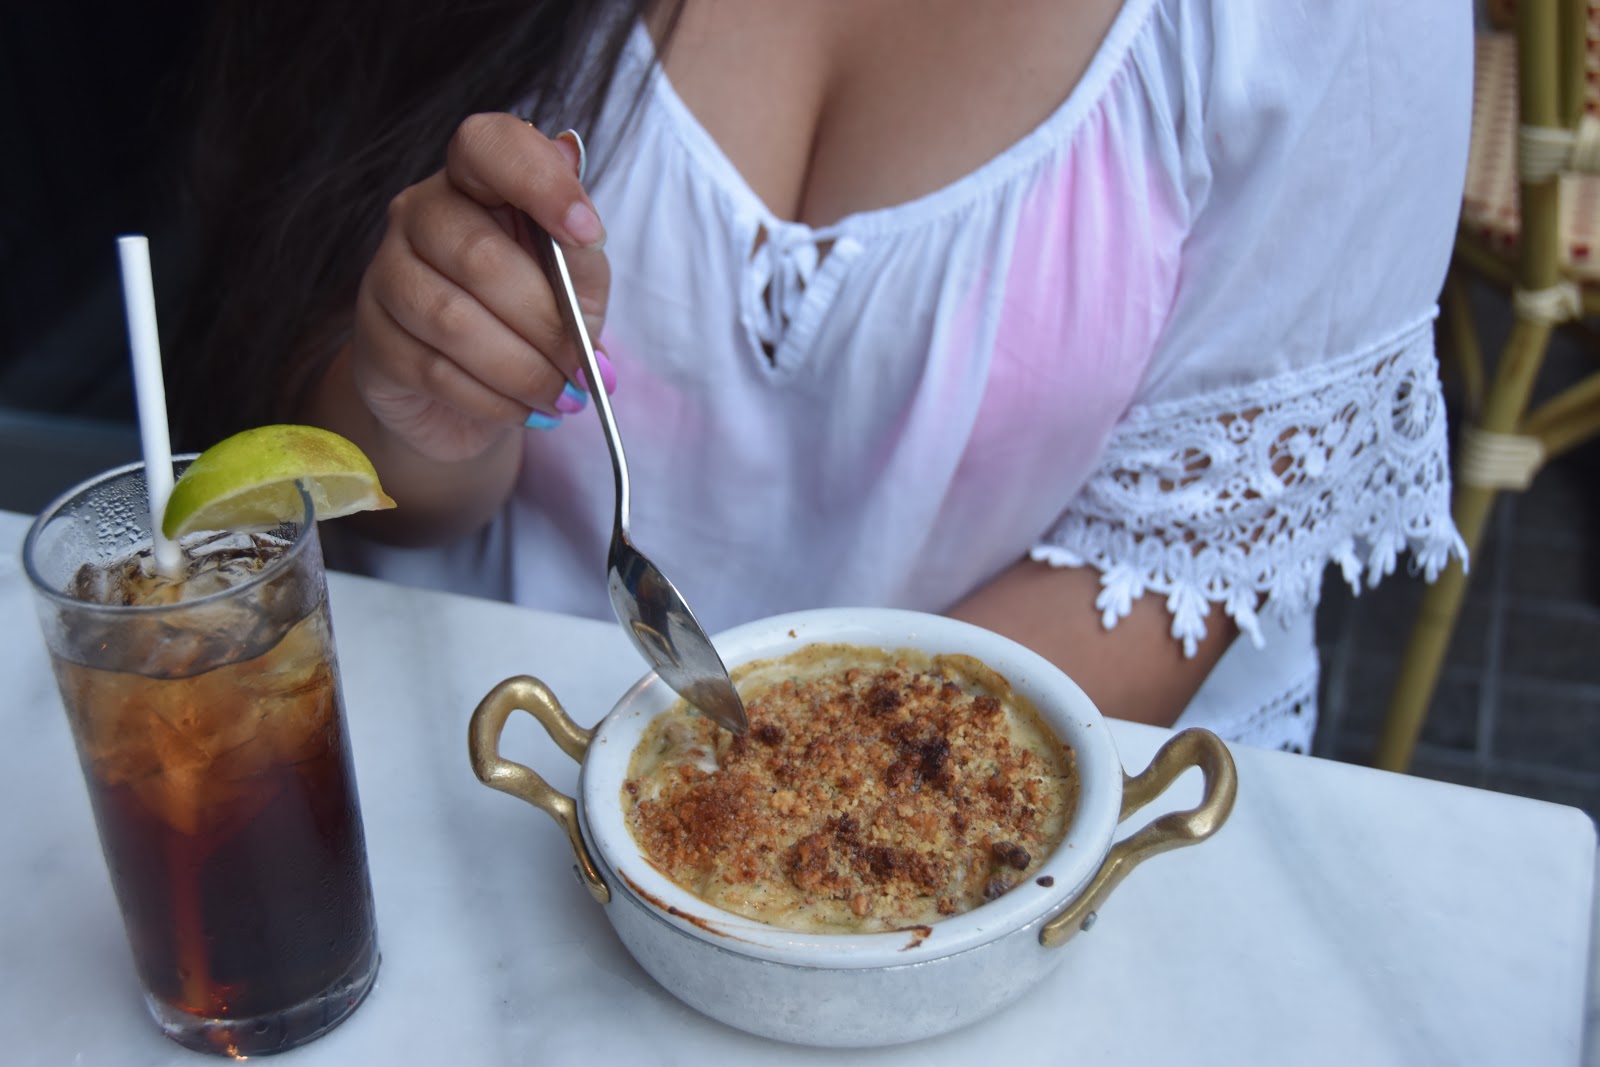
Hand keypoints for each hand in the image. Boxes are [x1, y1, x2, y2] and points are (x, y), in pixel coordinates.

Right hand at [350, 114, 609, 462]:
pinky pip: (434, 371)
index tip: (588, 233)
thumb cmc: (528, 321)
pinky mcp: (372, 339)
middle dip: (545, 323)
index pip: (489, 146)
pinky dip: (493, 399)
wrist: (469, 394)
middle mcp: (420, 213)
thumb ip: (581, 260)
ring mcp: (386, 274)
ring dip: (522, 370)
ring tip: (561, 397)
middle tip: (584, 367)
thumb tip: (585, 233)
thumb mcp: (574, 286)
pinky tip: (522, 409)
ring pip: (453, 320)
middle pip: (478, 255)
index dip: (540, 183)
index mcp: (476, 182)